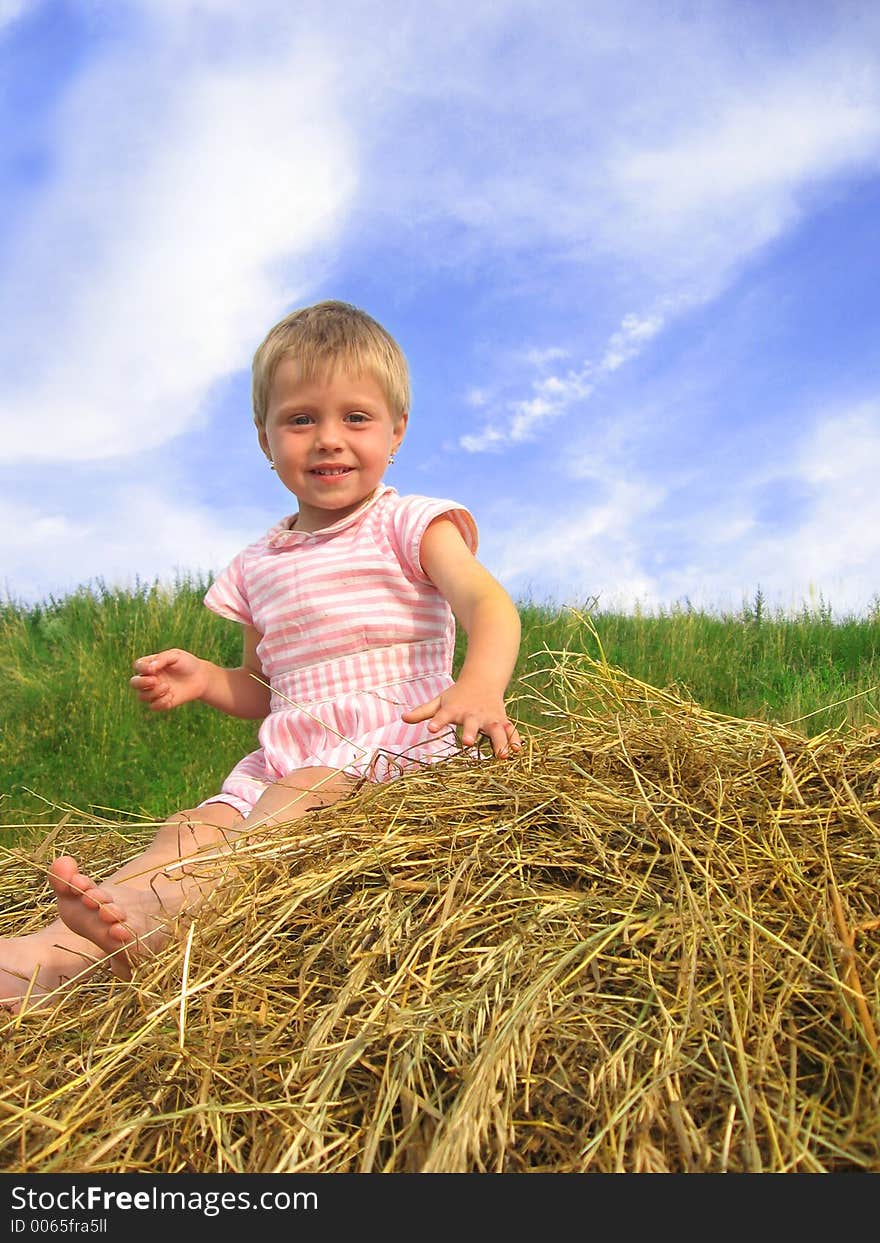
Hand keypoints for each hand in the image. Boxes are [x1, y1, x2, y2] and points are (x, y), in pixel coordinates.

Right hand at [129, 648, 205, 710]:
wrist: (201, 677)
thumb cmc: (187, 663)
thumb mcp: (176, 656)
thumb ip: (162, 658)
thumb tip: (150, 667)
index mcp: (150, 665)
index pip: (137, 666)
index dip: (141, 668)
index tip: (153, 669)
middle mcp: (149, 678)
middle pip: (134, 683)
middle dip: (141, 683)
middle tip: (155, 680)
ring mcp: (154, 691)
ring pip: (142, 696)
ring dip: (153, 693)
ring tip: (168, 687)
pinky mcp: (162, 702)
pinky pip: (152, 707)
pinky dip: (160, 702)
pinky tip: (171, 696)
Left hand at [401, 681, 521, 758]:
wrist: (483, 679)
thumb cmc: (458, 695)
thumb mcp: (440, 701)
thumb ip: (423, 711)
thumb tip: (403, 718)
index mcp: (455, 710)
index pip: (443, 716)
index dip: (438, 721)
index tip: (432, 728)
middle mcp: (473, 715)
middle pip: (472, 724)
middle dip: (470, 733)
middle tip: (466, 742)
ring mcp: (490, 718)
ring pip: (496, 730)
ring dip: (499, 742)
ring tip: (502, 755)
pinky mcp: (502, 721)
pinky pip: (510, 731)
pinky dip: (515, 739)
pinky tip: (518, 751)